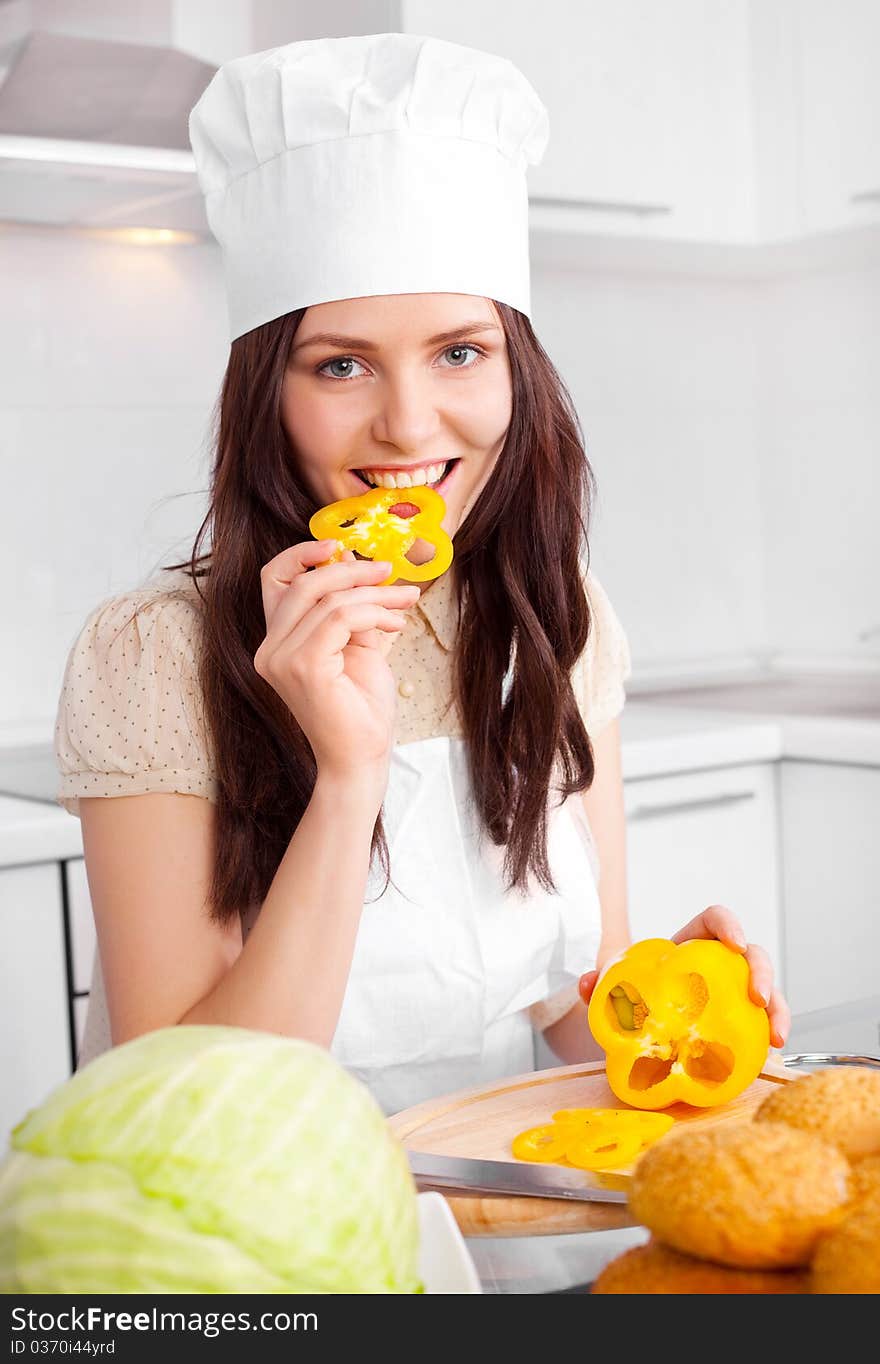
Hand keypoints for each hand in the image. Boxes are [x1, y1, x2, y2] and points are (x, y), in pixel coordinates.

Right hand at [254, 539, 419, 786]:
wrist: (361, 758)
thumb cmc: (360, 709)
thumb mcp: (358, 645)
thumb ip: (353, 608)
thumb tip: (361, 563)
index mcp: (276, 642)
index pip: (277, 580)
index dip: (304, 554)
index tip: (342, 547)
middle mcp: (269, 649)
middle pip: (303, 582)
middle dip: (353, 571)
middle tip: (391, 573)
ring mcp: (281, 659)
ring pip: (327, 599)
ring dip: (375, 593)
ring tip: (405, 602)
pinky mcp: (303, 667)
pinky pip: (340, 618)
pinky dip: (374, 613)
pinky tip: (396, 623)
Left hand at [577, 905, 790, 1048]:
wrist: (635, 1021)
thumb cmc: (633, 992)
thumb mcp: (615, 984)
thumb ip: (601, 980)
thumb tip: (587, 983)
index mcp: (691, 942)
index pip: (715, 920)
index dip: (729, 925)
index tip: (734, 944)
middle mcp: (719, 964)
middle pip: (752, 955)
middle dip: (763, 973)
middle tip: (759, 999)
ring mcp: (733, 993)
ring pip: (768, 991)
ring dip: (779, 1009)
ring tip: (777, 1037)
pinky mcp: (738, 1022)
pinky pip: (761, 1025)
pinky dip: (768, 1038)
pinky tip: (769, 1056)